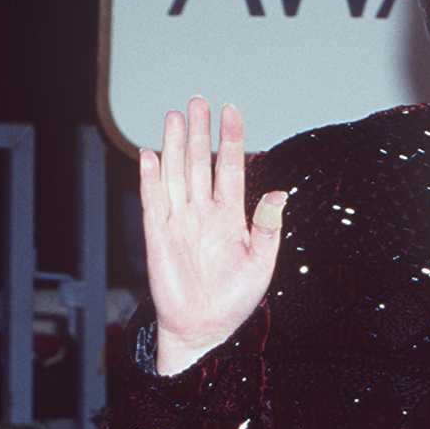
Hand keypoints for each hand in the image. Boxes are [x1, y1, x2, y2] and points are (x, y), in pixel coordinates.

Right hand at [139, 97, 286, 372]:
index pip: (229, 168)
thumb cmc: (234, 298)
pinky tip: (150, 154)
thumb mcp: (261, 263)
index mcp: (230, 216)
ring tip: (176, 116)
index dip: (231, 140)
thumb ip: (268, 227)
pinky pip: (153, 200)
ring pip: (176, 173)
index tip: (232, 111)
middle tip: (199, 100)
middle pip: (199, 162)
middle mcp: (203, 212)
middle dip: (200, 131)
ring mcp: (179, 221)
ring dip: (175, 145)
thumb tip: (279, 192)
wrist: (205, 328)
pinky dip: (150, 178)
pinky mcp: (158, 235)